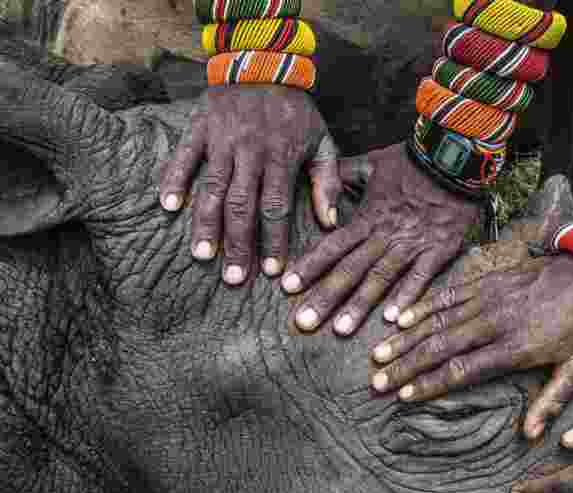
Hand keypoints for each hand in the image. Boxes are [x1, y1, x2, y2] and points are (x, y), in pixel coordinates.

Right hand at [159, 85, 341, 283]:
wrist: (263, 60)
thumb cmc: (296, 109)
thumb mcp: (322, 141)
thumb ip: (326, 182)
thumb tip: (330, 223)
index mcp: (281, 158)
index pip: (276, 207)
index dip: (274, 241)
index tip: (273, 272)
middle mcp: (249, 152)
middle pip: (242, 206)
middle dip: (238, 244)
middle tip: (235, 278)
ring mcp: (221, 141)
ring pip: (211, 188)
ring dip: (205, 224)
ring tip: (202, 256)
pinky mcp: (199, 128)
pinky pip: (183, 157)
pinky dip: (174, 181)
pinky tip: (168, 207)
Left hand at [282, 142, 481, 335]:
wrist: (455, 157)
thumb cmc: (413, 160)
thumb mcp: (372, 162)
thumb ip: (343, 175)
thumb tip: (317, 186)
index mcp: (367, 217)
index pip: (331, 246)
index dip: (309, 267)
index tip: (287, 288)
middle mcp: (384, 235)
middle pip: (349, 269)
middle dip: (325, 297)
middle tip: (303, 323)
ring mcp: (412, 245)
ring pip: (380, 278)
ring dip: (359, 305)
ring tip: (340, 330)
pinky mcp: (438, 250)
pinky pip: (421, 278)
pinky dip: (407, 297)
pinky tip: (394, 321)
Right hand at [370, 254, 572, 437]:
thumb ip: (551, 401)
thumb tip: (530, 436)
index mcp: (516, 346)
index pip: (463, 369)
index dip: (431, 383)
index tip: (405, 395)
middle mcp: (495, 321)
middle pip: (440, 346)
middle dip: (406, 365)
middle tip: (377, 382)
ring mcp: (488, 298)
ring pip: (437, 320)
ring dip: (405, 338)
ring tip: (378, 355)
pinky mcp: (487, 281)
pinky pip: (448, 294)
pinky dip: (422, 306)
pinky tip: (399, 318)